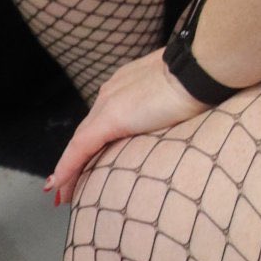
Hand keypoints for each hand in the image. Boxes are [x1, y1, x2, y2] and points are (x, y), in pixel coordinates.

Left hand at [47, 50, 206, 206]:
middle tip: (69, 182)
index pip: (105, 117)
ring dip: (71, 167)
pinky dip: (68, 167)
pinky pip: (80, 148)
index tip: (94, 157)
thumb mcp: (182, 97)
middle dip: (78, 157)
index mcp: (130, 85)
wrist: (201, 68)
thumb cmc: (202, 82)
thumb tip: (179, 122)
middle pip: (88, 131)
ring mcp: (110, 103)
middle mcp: (113, 92)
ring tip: (61, 191)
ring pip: (81, 141)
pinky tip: (58, 185)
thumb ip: (171, 109)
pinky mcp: (110, 118)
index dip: (97, 140)